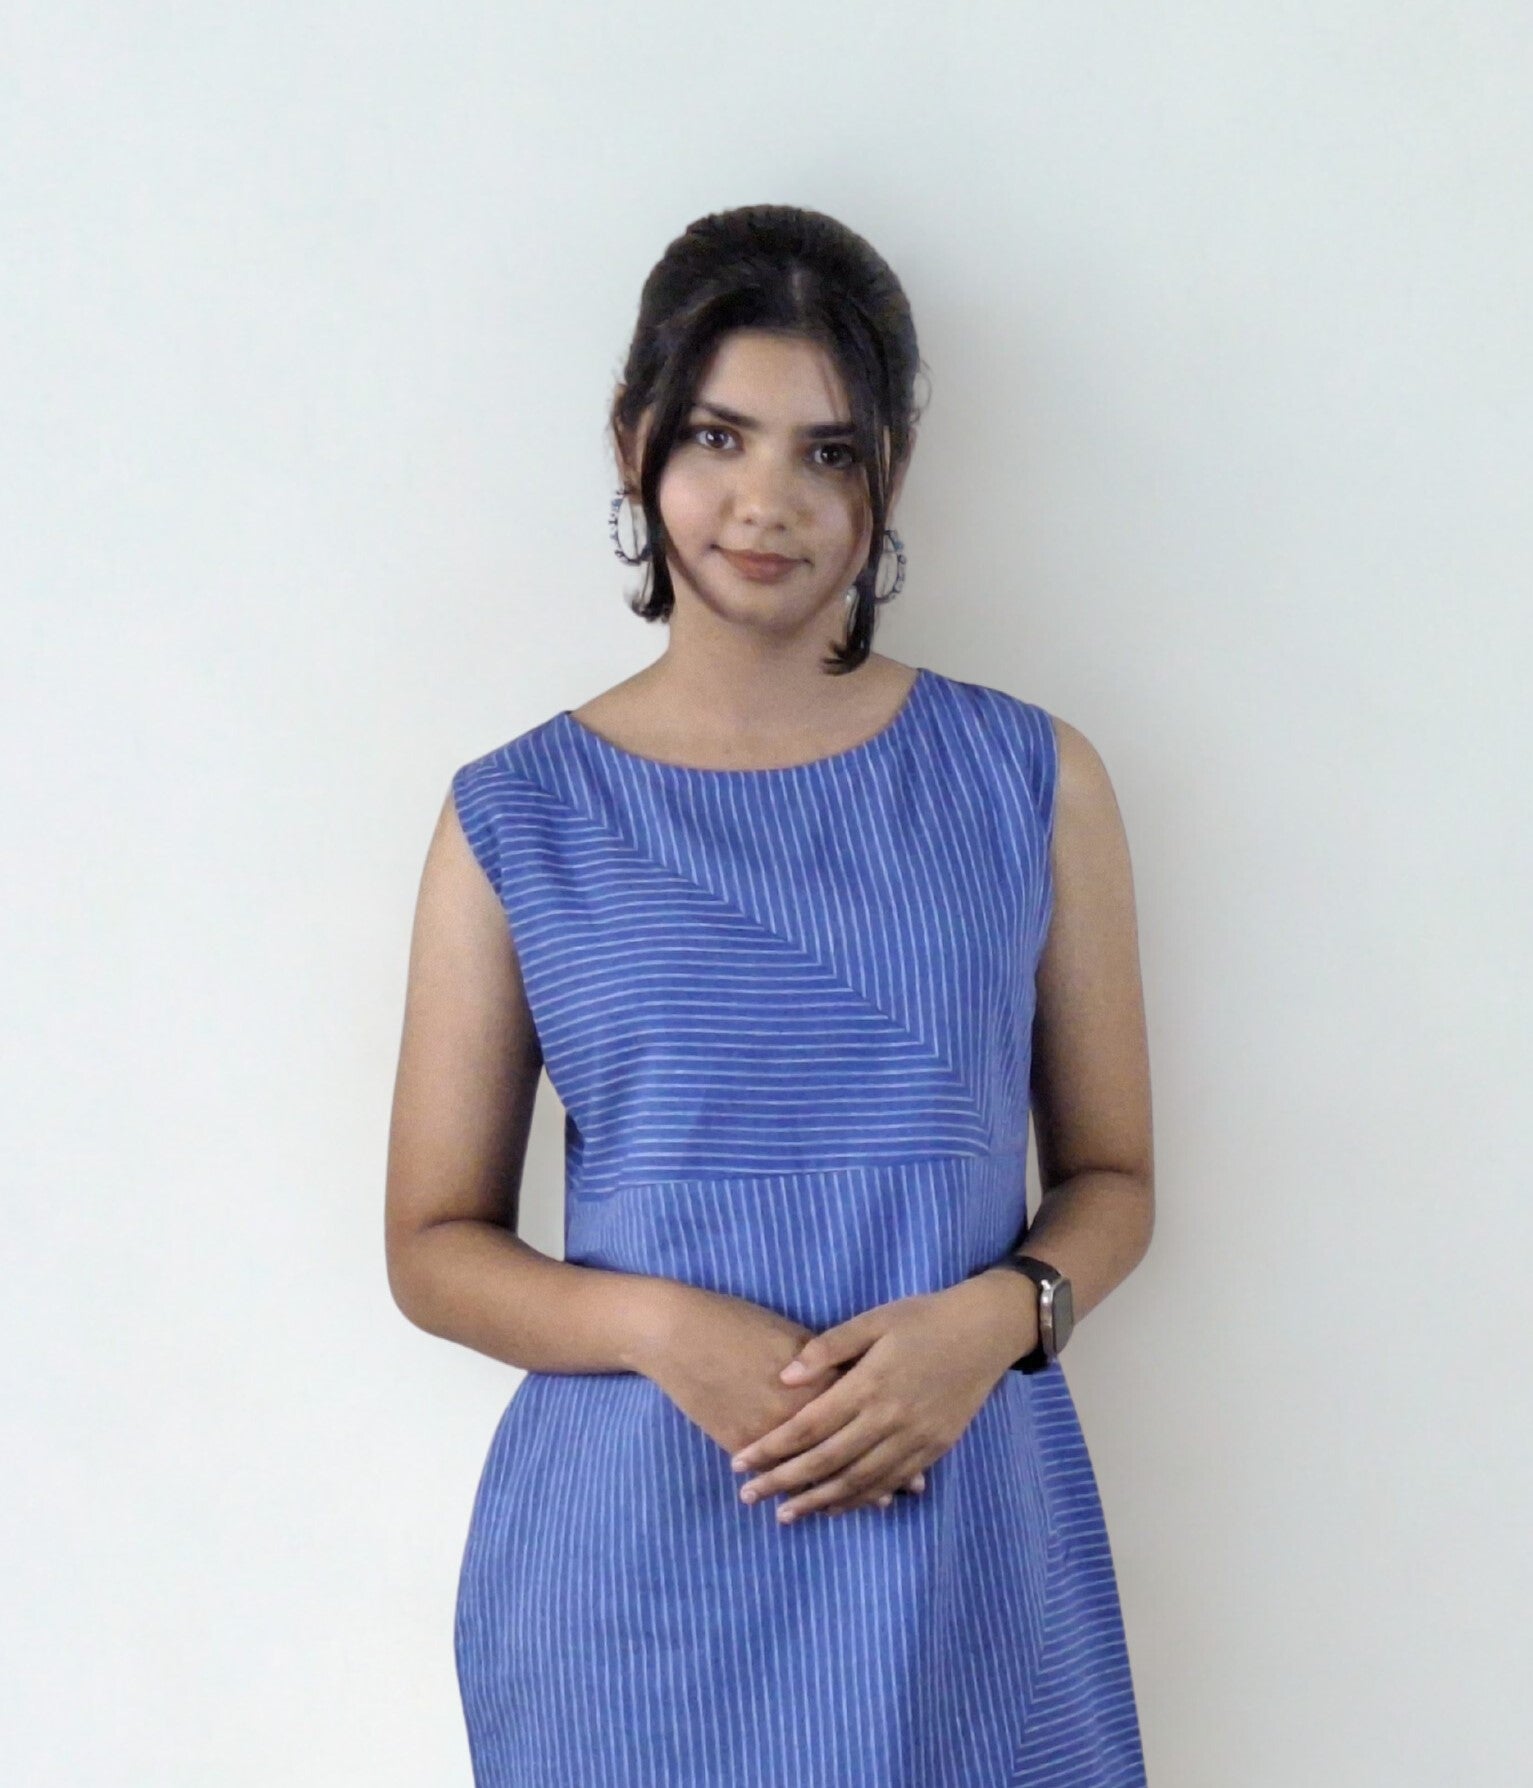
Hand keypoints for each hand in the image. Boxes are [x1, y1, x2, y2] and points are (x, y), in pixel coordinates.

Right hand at [630, 1281, 926, 1509]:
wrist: (677, 1331)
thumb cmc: (735, 1322)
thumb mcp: (787, 1331)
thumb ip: (825, 1359)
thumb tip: (855, 1381)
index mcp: (812, 1377)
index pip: (863, 1412)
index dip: (892, 1436)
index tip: (919, 1455)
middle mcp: (794, 1409)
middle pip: (846, 1447)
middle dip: (878, 1470)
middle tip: (908, 1491)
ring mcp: (766, 1429)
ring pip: (813, 1467)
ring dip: (842, 1489)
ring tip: (873, 1504)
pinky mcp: (739, 1441)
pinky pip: (777, 1472)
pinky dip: (799, 1487)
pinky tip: (815, 1499)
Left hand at [728, 1271, 1036, 1522]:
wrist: (985, 1331)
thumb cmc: (923, 1318)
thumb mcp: (873, 1320)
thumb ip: (828, 1348)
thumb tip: (784, 1376)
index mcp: (870, 1384)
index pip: (809, 1426)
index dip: (772, 1448)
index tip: (740, 1462)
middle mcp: (890, 1419)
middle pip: (827, 1461)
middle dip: (784, 1482)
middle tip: (749, 1497)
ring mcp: (915, 1439)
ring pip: (858, 1482)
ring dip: (818, 1501)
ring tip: (785, 1515)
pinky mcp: (934, 1449)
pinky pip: (889, 1483)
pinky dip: (859, 1499)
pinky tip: (834, 1507)